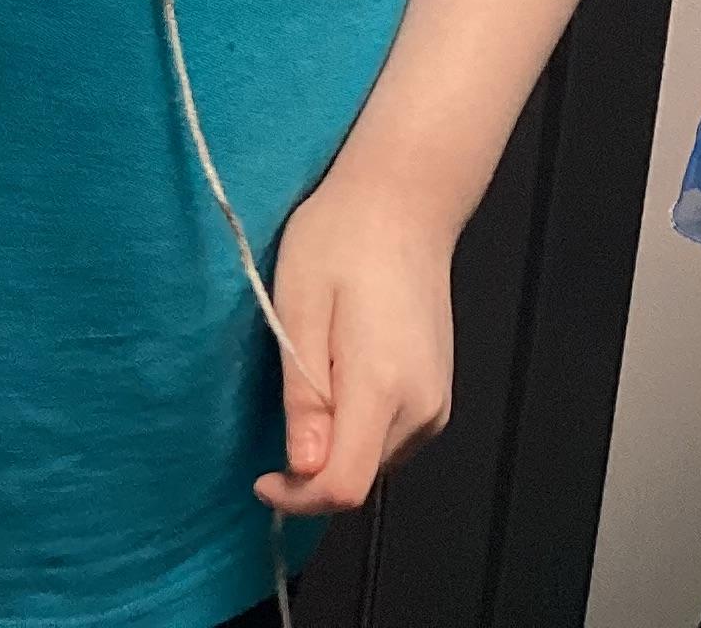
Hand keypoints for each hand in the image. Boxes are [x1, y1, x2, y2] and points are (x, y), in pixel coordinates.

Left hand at [251, 171, 454, 517]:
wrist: (403, 202)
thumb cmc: (340, 239)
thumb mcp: (298, 305)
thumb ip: (304, 392)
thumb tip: (302, 468)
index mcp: (384, 385)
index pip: (344, 485)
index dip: (297, 497)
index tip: (261, 477)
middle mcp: (423, 407)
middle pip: (359, 477)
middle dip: (313, 464)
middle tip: (286, 397)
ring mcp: (438, 403)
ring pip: (375, 462)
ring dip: (336, 445)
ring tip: (316, 372)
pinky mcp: (440, 394)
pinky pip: (391, 438)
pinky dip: (359, 428)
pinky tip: (342, 374)